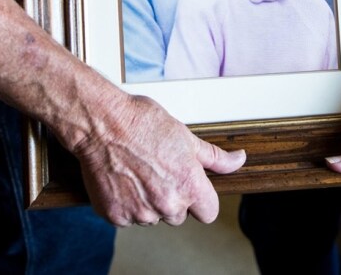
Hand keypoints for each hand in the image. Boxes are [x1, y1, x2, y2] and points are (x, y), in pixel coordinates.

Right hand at [72, 93, 245, 226]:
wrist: (102, 123)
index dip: (201, 198)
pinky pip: (127, 217)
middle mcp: (167, 204)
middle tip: (158, 170)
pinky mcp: (116, 215)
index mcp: (189, 186)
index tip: (189, 185)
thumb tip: (239, 160)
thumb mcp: (185, 136)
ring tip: (137, 171)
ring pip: (152, 216)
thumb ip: (215, 157)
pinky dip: (125, 203)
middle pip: (179, 215)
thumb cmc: (142, 123)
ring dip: (148, 201)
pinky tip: (122, 179)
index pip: (209, 213)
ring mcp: (140, 213)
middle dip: (172, 197)